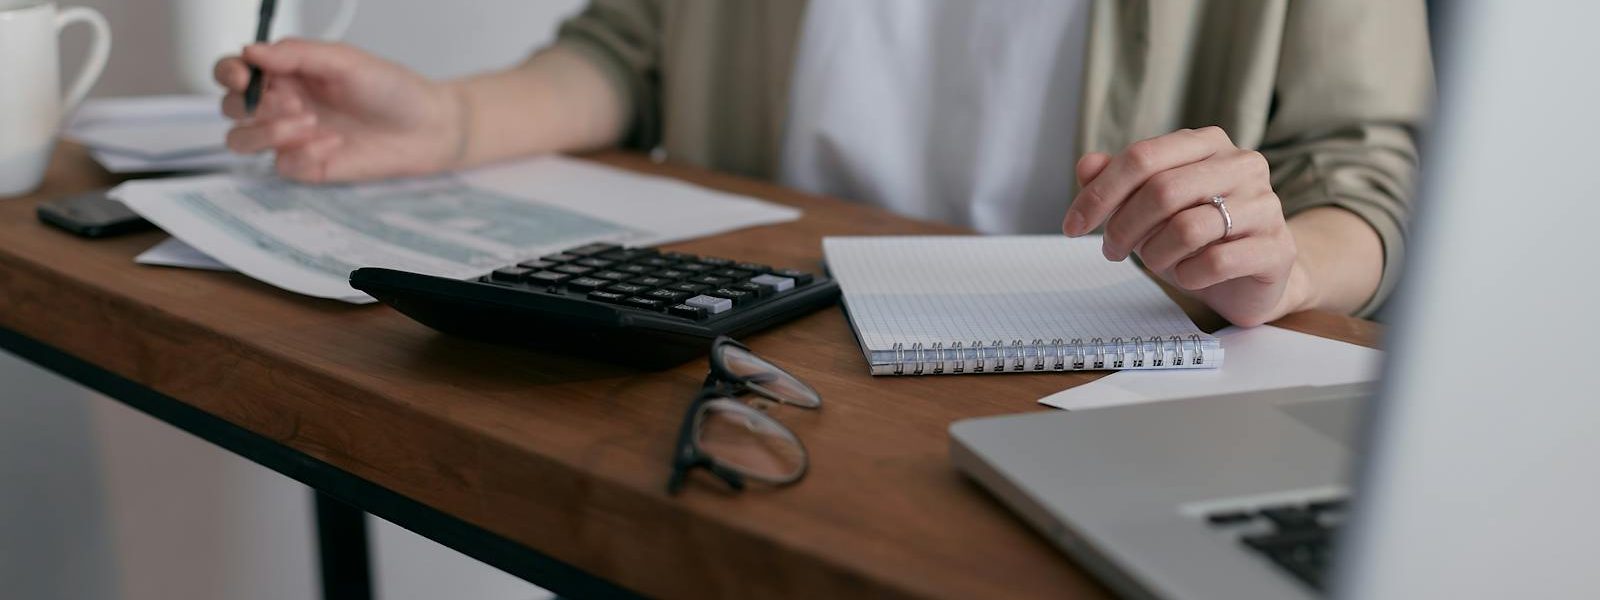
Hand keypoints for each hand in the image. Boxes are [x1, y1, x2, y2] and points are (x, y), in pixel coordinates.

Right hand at [215, 39, 462, 182]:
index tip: (243, 76)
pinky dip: (303, 154)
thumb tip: (252, 50)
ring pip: (241, 140)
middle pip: (229, 107)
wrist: (427, 128)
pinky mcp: (307, 166)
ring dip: (266, 132)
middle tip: (294, 101)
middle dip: (251, 104)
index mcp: (286, 72)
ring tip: (308, 121)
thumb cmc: (391, 89)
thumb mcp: (345, 61)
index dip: (228, 73)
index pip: (233, 71)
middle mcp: (281, 104)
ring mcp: (291, 137)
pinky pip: (282, 166)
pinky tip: (334, 143)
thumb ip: (297, 53)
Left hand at [1062, 127, 1310, 326]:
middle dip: (1123, 228)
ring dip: (1155, 255)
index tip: (1072, 225)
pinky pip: (1215, 262)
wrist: (1252, 277)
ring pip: (1187, 228)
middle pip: (1161, 191)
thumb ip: (1118, 183)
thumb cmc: (1196, 236)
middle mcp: (1242, 164)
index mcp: (1207, 144)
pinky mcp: (1277, 248)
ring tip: (1156, 262)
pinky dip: (1188, 275)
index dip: (1099, 193)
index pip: (1142, 157)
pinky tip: (1188, 275)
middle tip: (1112, 251)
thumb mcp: (1149, 207)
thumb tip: (1087, 166)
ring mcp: (1265, 205)